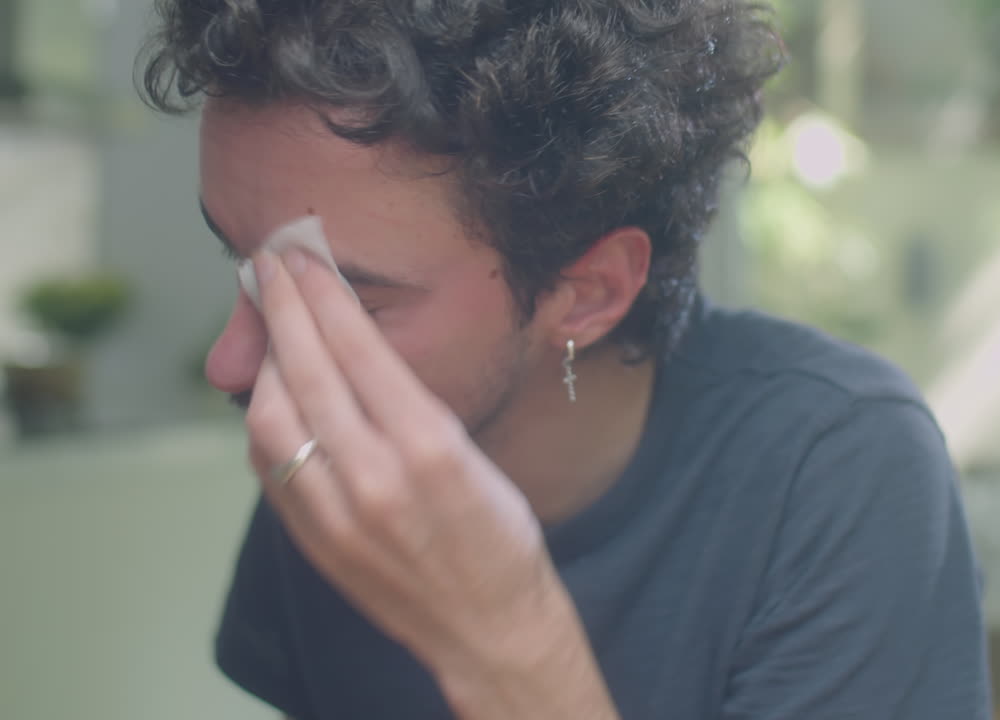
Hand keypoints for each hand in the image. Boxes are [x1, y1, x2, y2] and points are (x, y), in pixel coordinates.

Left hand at [243, 248, 612, 716]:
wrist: (489, 627)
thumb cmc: (500, 537)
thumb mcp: (473, 454)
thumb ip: (410, 405)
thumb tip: (351, 344)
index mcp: (431, 447)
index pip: (359, 350)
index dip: (325, 295)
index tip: (305, 257)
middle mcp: (376, 477)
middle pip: (306, 372)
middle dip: (282, 308)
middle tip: (269, 265)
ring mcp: (336, 514)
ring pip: (271, 417)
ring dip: (263, 361)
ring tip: (269, 324)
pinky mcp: (313, 541)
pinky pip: (270, 465)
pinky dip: (263, 418)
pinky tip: (271, 391)